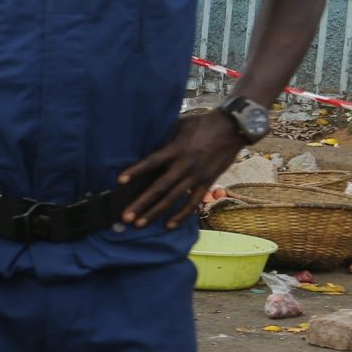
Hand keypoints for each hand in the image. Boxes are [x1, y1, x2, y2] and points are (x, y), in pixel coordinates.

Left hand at [118, 111, 243, 228]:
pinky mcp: (207, 183)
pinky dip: (181, 215)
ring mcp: (196, 176)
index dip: (136, 171)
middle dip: (141, 203)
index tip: (119, 181)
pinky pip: (193, 202)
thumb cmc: (200, 125)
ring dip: (155, 213)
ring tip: (139, 225)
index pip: (151, 161)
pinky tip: (168, 226)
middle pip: (160, 187)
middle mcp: (184, 165)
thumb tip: (141, 140)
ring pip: (173, 198)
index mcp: (175, 149)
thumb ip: (162, 137)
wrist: (232, 128)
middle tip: (125, 217)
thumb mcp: (178, 125)